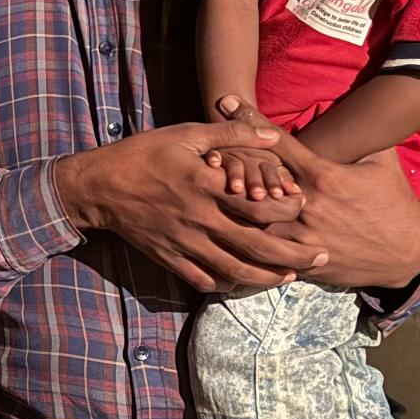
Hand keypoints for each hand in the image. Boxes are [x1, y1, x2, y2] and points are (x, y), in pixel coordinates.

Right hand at [53, 121, 325, 292]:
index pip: (259, 205)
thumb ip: (231, 135)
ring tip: (289, 277)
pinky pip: (202, 279)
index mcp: (206, 186)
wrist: (98, 186)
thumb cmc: (143, 154)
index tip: (305, 206)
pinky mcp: (169, 257)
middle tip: (320, 258)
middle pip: (256, 245)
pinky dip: (225, 284)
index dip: (288, 208)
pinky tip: (242, 282)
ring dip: (266, 276)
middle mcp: (199, 219)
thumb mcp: (186, 134)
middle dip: (293, 255)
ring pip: (233, 269)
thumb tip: (271, 134)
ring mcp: (184, 243)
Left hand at [217, 96, 419, 289]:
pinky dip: (244, 241)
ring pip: (254, 218)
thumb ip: (360, 136)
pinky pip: (265, 250)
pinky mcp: (300, 259)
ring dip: (230, 204)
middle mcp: (307, 205)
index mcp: (324, 176)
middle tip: (202, 147)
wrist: (408, 254)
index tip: (228, 101)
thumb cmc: (394, 204)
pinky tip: (220, 234)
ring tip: (202, 189)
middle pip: (256, 179)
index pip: (279, 142)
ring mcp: (301, 235)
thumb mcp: (382, 163)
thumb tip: (351, 105)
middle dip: (230, 162)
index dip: (252, 120)